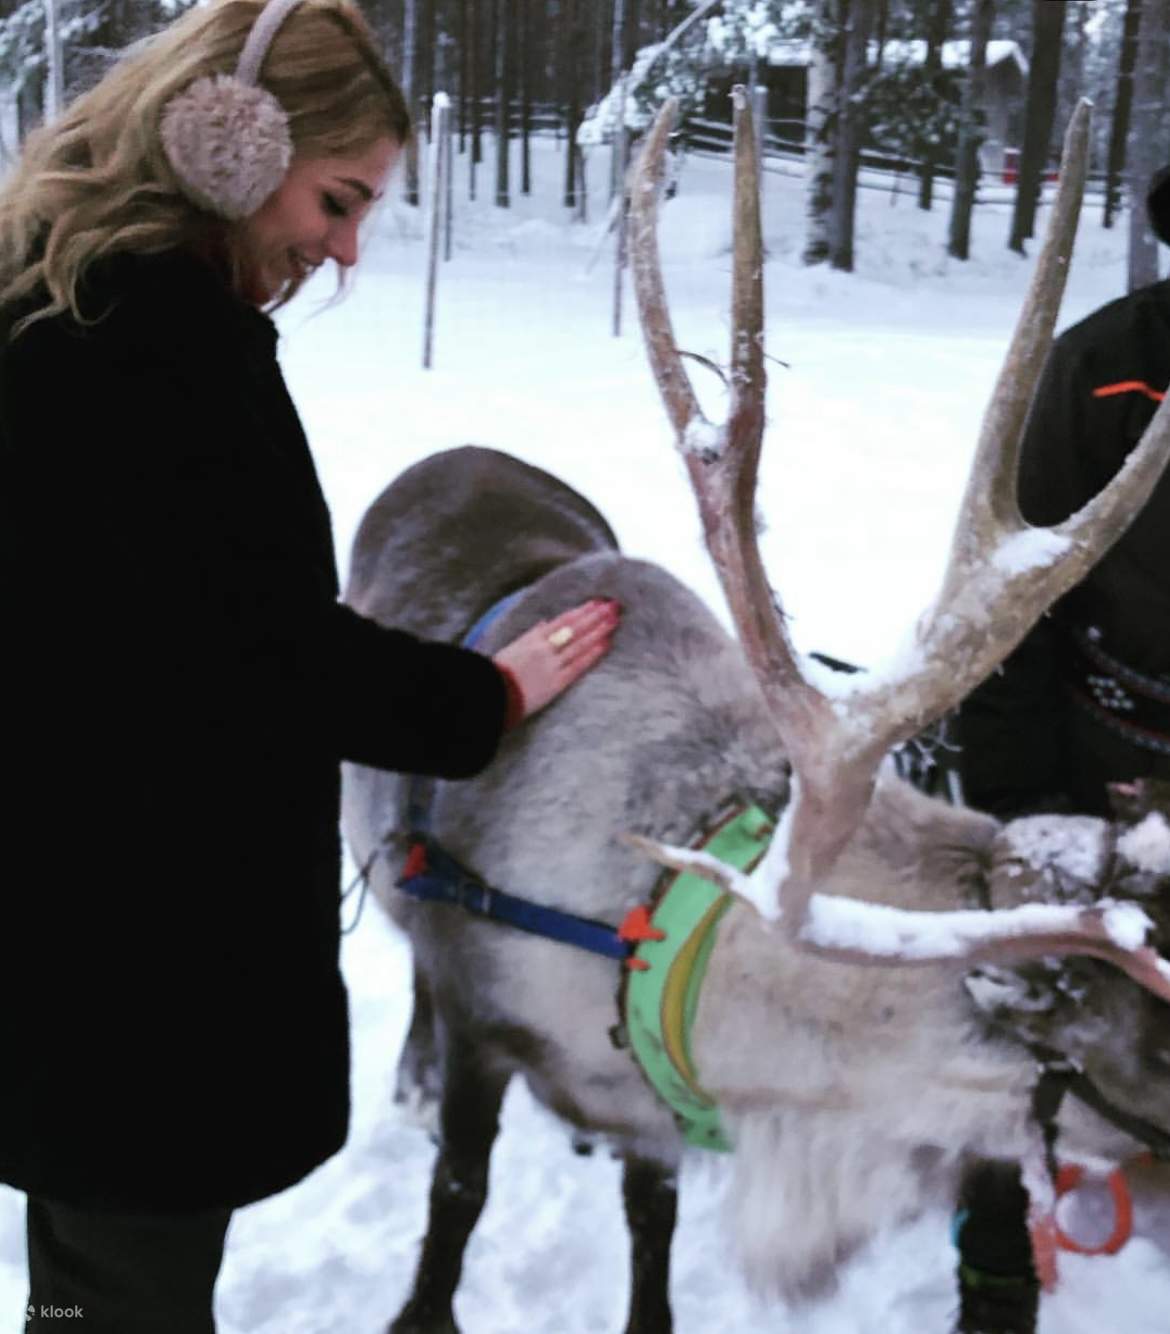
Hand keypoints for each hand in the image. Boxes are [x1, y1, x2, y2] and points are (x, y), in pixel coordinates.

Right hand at [493, 598, 620, 723]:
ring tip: (614, 620)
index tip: (595, 603)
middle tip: (613, 606)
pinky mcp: (556, 682)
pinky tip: (606, 644)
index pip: (563, 620)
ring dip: (599, 630)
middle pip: (575, 628)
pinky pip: (578, 665)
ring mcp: (552, 664)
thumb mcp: (512, 648)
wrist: (491, 694)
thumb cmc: (497, 673)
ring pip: (580, 643)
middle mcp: (545, 648)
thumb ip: (530, 635)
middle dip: (595, 616)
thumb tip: (544, 624)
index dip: (581, 611)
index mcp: (533, 638)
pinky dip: (592, 654)